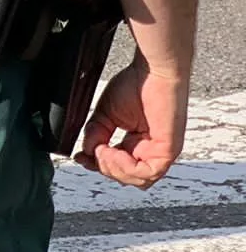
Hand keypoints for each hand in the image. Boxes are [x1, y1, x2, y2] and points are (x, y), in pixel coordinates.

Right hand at [77, 54, 190, 188]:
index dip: (99, 166)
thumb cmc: (136, 84)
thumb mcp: (106, 115)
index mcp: (138, 144)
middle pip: (128, 178)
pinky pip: (148, 172)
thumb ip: (95, 135)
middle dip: (105, 168)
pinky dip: (126, 167)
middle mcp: (151, 151)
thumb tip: (87, 152)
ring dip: (114, 169)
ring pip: (139, 181)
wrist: (153, 71)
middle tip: (93, 151)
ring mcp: (161, 152)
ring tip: (102, 151)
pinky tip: (112, 151)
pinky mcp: (168, 150)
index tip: (82, 157)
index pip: (120, 168)